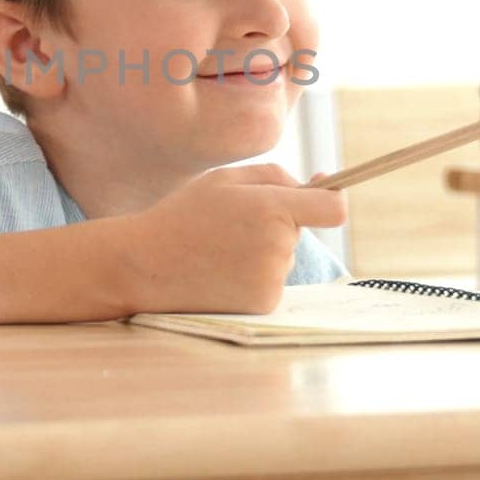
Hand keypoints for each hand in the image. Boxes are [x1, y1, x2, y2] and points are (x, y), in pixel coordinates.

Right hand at [120, 164, 345, 314]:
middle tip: (233, 223)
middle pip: (301, 230)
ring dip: (264, 251)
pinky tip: (222, 271)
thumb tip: (319, 187)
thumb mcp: (225, 179)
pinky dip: (254, 276)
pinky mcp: (263, 304)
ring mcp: (271, 279)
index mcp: (271, 208)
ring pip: (285, 257)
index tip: (326, 193)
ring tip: (220, 248)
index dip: (333, 199)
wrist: (145, 265)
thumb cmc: (184, 215)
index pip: (333, 209)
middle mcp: (277, 246)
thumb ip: (275, 176)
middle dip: (278, 223)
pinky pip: (272, 281)